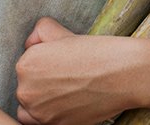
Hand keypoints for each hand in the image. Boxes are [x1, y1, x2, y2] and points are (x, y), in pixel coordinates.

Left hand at [14, 17, 149, 124]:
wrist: (124, 75)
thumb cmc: (95, 52)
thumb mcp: (62, 33)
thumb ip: (39, 33)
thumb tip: (30, 43)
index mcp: (26, 65)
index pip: (26, 66)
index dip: (44, 64)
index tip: (61, 65)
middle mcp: (27, 91)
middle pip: (27, 88)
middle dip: (42, 83)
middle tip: (67, 77)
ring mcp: (40, 112)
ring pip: (31, 107)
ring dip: (43, 101)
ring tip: (66, 92)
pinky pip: (40, 122)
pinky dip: (50, 115)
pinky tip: (66, 104)